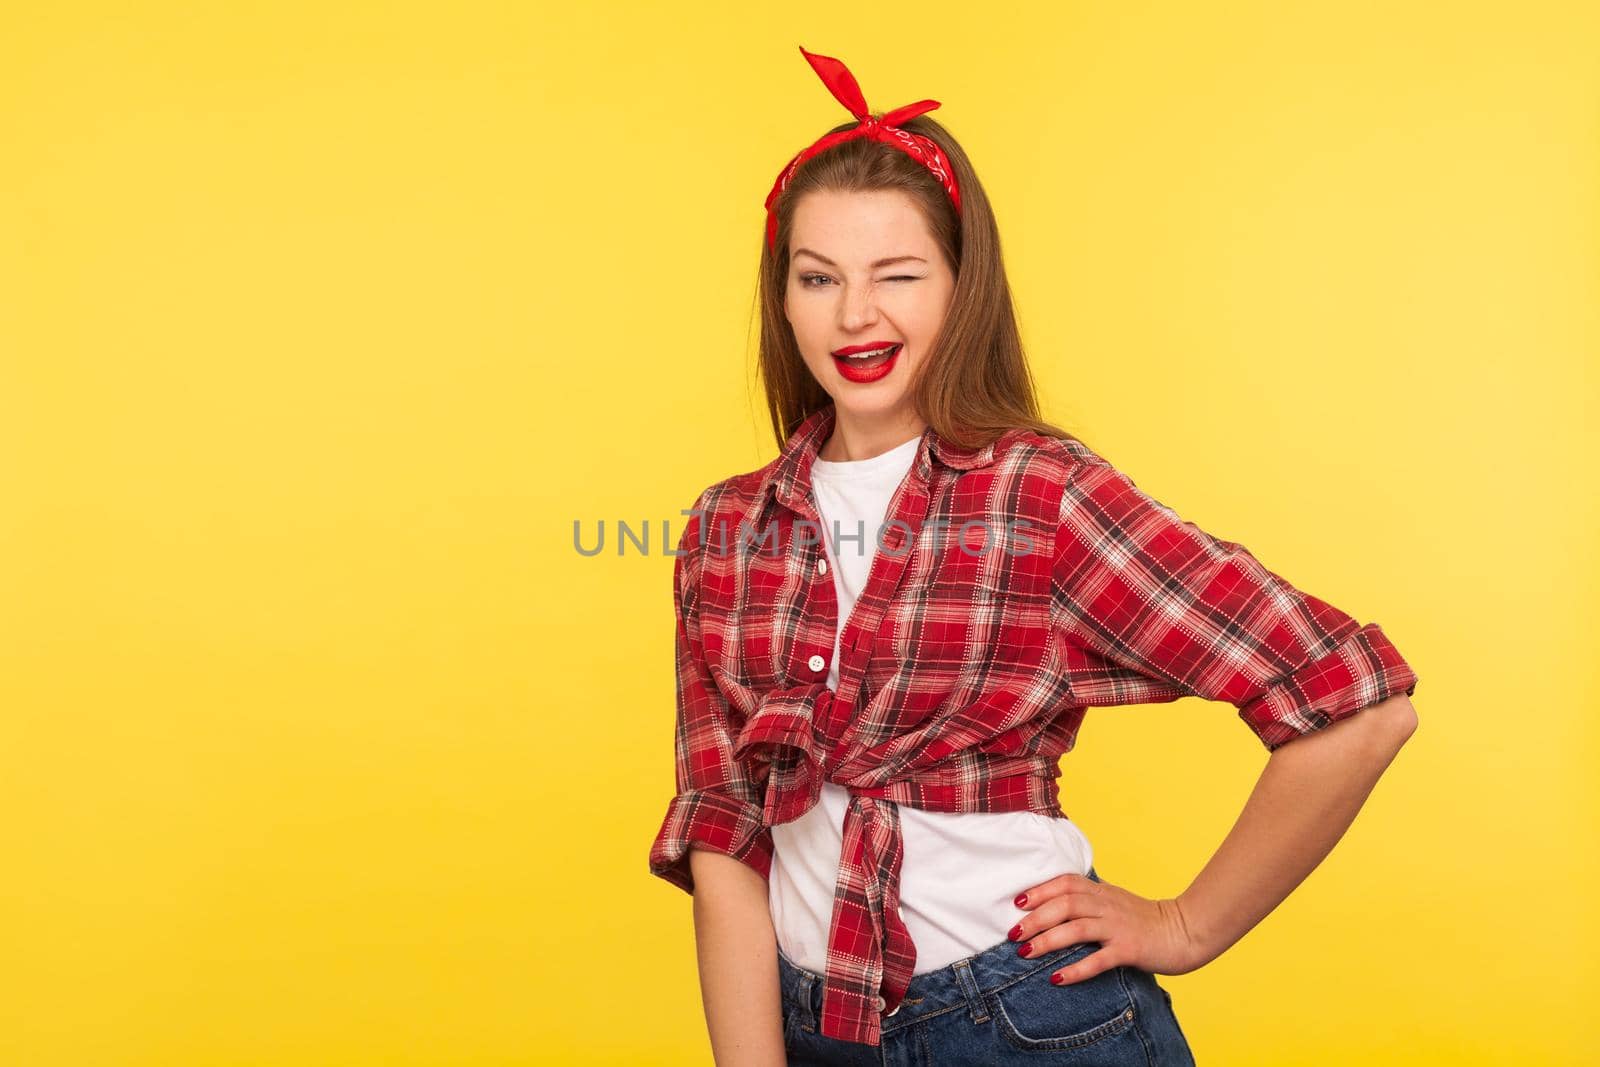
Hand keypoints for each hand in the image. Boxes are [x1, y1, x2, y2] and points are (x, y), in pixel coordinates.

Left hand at [1008, 871, 1211, 984]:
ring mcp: (1118, 927)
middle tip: (1012, 934)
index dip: (1039, 891)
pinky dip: (1076, 969)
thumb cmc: (1145, 918)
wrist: (1185, 930)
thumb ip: (1090, 897)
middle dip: (1035, 918)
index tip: (1016, 903)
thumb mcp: (1115, 899)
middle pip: (1064, 904)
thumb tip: (1057, 897)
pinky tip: (1057, 978)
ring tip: (1025, 953)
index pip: (1065, 883)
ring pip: (1076, 929)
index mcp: (1101, 892)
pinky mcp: (1130, 949)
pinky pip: (1098, 960)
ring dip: (1047, 941)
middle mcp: (1107, 905)